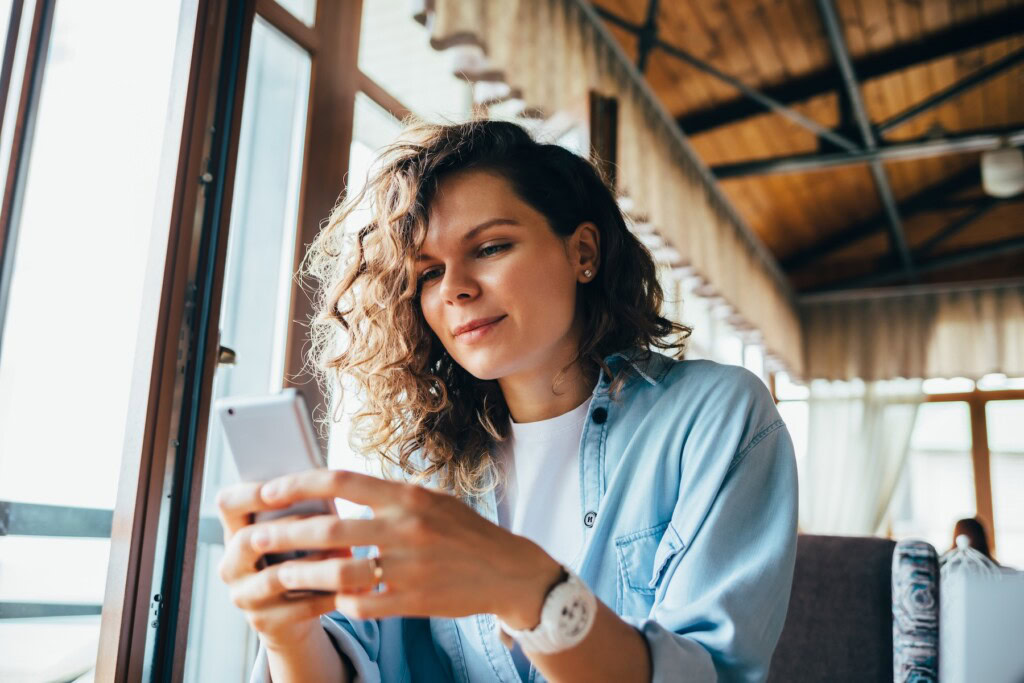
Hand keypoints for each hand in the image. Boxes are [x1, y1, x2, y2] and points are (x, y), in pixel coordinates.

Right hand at [214, 480, 350, 650]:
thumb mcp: (295, 534)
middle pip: (246, 539)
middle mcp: (231, 565)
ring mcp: (244, 596)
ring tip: (347, 552)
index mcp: (234, 533)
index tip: (281, 488)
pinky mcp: (265, 622)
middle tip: (328, 521)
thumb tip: (331, 487)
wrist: (293, 615)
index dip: (250, 493)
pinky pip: (299, 606)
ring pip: (275, 576)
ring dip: (315, 562)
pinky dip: (329, 594)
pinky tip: (353, 585)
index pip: (227, 504)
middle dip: (290, 528)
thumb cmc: (300, 558)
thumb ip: (302, 512)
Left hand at [249, 469, 562, 626]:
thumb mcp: (430, 500)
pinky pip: (363, 604)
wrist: (508, 571)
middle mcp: (407, 527)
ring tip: (283, 574)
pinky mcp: (414, 600)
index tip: (269, 489)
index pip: (342, 481)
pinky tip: (330, 598)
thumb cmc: (464, 532)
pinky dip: (340, 602)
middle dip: (286, 533)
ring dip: (304, 574)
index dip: (299, 483)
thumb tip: (338, 488)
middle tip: (257, 536)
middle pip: (331, 528)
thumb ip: (387, 496)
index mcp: (408, 496)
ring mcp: (410, 567)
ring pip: (340, 572)